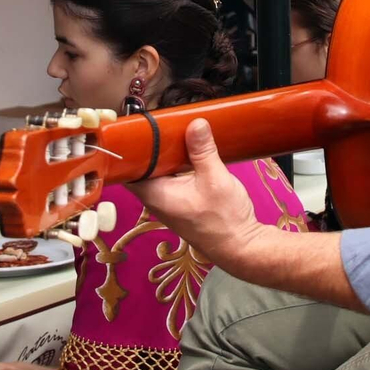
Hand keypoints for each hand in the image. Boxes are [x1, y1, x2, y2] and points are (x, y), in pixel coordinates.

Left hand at [128, 119, 263, 270]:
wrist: (241, 246)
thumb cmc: (225, 220)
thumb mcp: (215, 179)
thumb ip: (203, 151)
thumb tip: (196, 123)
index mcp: (155, 194)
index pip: (128, 169)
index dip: (130, 148)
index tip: (138, 129)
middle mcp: (156, 199)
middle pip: (143, 167)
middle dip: (152, 146)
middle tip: (162, 124)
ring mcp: (169, 202)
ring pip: (159, 172)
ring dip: (166, 155)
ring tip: (176, 132)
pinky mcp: (182, 202)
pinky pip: (172, 178)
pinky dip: (177, 164)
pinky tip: (189, 152)